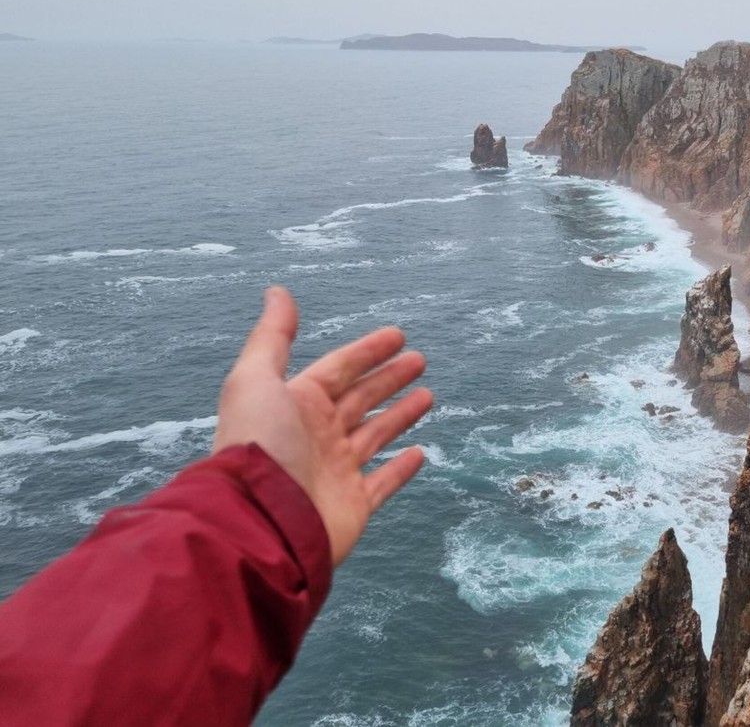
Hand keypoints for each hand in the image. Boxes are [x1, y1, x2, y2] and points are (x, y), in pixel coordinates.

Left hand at [213, 287, 432, 566]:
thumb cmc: (259, 446)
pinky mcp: (353, 505)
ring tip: (428, 396)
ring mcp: (336, 471)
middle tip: (419, 361)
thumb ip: (272, 337)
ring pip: (376, 435)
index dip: (368, 351)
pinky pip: (382, 482)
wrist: (260, 523)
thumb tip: (277, 291)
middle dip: (389, 378)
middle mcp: (317, 435)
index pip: (339, 369)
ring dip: (400, 415)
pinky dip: (401, 469)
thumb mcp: (255, 380)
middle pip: (361, 398)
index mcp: (297, 404)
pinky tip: (420, 452)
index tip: (398, 335)